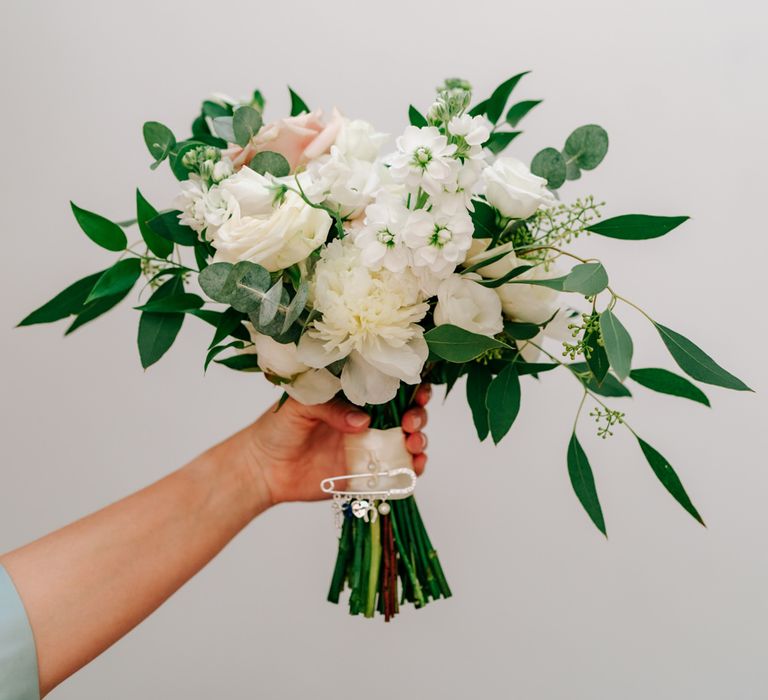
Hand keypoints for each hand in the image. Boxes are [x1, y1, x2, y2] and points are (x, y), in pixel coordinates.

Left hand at [226, 385, 430, 505]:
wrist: (262, 468)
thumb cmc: (277, 428)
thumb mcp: (300, 405)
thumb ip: (331, 408)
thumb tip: (363, 421)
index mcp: (355, 397)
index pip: (392, 387)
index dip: (411, 386)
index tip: (417, 391)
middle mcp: (369, 421)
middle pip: (409, 413)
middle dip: (419, 415)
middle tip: (410, 422)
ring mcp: (370, 449)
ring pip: (408, 442)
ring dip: (420, 441)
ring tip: (412, 444)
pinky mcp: (367, 475)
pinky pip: (398, 472)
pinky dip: (412, 469)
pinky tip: (414, 467)